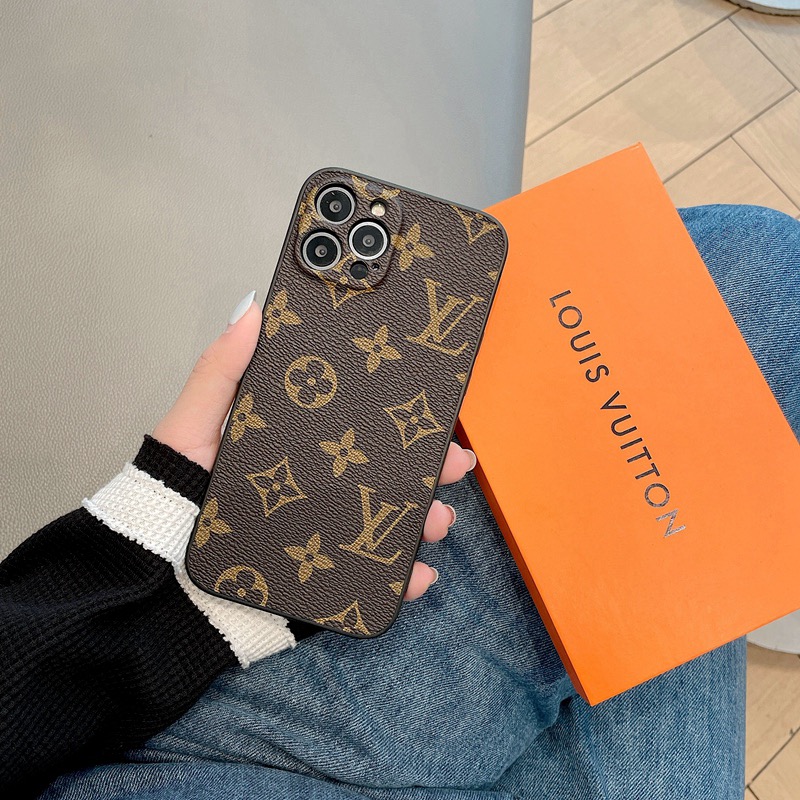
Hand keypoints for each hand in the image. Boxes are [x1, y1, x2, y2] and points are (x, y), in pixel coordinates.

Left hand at [153, 292, 476, 600]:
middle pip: (388, 473)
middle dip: (431, 466)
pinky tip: (418, 573)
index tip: (433, 406)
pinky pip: (375, 581)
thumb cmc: (170, 498)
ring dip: (428, 518)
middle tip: (454, 461)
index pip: (359, 427)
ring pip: (392, 523)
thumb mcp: (192, 426)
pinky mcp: (327, 582)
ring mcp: (328, 537)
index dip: (399, 417)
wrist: (154, 586)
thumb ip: (220, 371)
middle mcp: (320, 490)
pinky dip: (406, 579)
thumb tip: (252, 311)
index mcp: (299, 449)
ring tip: (436, 519)